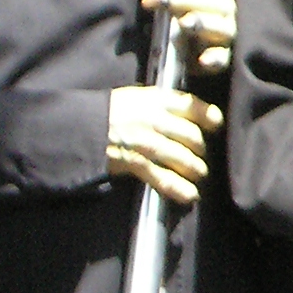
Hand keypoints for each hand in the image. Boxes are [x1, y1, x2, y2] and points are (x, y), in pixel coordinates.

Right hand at [106, 85, 223, 203]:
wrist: (76, 127)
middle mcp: (153, 119)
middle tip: (201, 155)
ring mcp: (144, 141)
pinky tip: (189, 195)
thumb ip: (160, 105)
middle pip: (191, 135)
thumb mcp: (135, 97)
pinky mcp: (133, 162)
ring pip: (181, 157)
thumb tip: (186, 115)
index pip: (191, 105)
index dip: (209, 116)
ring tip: (199, 174)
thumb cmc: (107, 112)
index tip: (216, 124)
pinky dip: (177, 188)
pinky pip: (162, 177)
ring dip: (194, 169)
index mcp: (154, 99)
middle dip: (200, 148)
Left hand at [138, 0, 237, 71]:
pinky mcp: (222, 57)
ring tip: (184, 23)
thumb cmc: (180, 15)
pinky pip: (221, 58)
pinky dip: (214, 58)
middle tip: (159, 0)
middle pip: (208, 0)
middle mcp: (223, 8)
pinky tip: (202, 59)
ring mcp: (225, 33)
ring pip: (220, 26)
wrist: (193, 50)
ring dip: (202, 23)